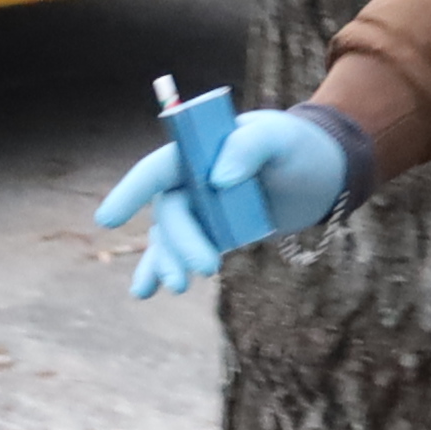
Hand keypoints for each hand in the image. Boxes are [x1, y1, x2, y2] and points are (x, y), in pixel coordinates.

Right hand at [96, 104, 349, 298]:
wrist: (322, 173)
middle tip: (208, 267)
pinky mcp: (214, 232)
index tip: (108, 220)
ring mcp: (200, 207)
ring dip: (169, 262)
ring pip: (171, 237)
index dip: (131, 191)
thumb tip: (218, 179)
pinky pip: (181, 251)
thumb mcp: (278, 137)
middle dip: (180, 242)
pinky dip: (162, 269)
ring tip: (178, 286)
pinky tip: (146, 291)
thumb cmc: (296, 146)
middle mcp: (190, 178)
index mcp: (197, 149)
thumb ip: (248, 147)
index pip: (157, 169)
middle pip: (170, 212)